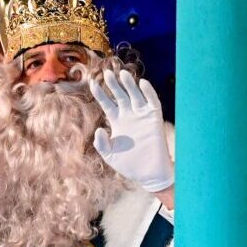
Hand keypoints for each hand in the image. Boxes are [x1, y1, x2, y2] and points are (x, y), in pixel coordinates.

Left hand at [90, 69, 174, 193]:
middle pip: (119, 95)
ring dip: (129, 84)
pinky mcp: (155, 119)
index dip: (100, 93)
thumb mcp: (110, 155)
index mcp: (117, 122)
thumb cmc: (129, 165)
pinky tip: (142, 83)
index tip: (91, 82)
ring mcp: (142, 116)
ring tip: (122, 74)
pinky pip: (153, 102)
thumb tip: (100, 129)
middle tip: (106, 72)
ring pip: (135, 95)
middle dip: (113, 84)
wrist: (149, 174)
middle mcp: (129, 116)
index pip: (107, 103)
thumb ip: (101, 143)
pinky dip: (149, 92)